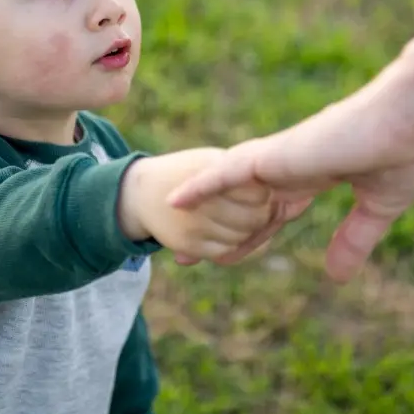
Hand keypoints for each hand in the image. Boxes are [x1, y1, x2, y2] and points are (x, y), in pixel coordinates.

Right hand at [117, 148, 273, 261]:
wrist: (140, 192)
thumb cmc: (183, 171)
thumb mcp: (208, 160)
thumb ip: (236, 170)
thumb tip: (272, 185)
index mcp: (209, 174)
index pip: (255, 192)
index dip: (265, 194)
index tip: (268, 190)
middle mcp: (201, 201)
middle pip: (252, 217)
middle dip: (264, 215)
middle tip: (269, 209)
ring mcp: (194, 224)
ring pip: (241, 237)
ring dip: (253, 233)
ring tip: (255, 221)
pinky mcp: (187, 244)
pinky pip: (225, 252)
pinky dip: (237, 247)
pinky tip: (239, 236)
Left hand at [166, 54, 413, 278]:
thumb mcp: (380, 205)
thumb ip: (355, 236)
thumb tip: (335, 276)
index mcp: (320, 171)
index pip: (277, 209)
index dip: (256, 233)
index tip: (237, 253)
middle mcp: (294, 162)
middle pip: (243, 203)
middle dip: (219, 229)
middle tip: (189, 256)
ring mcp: (284, 156)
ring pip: (230, 190)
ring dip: (202, 215)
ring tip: (171, 241)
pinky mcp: (280, 153)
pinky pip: (229, 170)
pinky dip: (202, 185)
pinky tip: (173, 200)